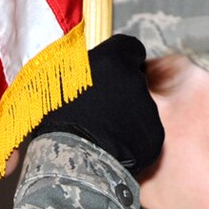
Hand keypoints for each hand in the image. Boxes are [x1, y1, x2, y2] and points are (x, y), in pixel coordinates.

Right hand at [32, 34, 164, 174]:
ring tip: (103, 132)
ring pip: (141, 108)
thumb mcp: (56, 81)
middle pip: (136, 80)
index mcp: (112, 60)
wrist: (70, 159)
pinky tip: (113, 146)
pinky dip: (133, 139)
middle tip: (100, 110)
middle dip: (123, 91)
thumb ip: (79, 69)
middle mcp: (135, 80)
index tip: (112, 74)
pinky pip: (145, 133)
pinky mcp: (153, 135)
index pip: (130, 48)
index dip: (122, 61)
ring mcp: (148, 108)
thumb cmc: (55, 120)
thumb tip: (85, 67)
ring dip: (127, 116)